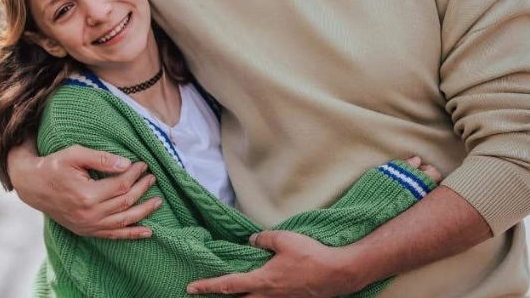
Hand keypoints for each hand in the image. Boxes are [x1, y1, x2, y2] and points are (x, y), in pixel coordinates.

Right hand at [7, 141, 161, 238]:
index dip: (135, 174)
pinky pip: (113, 235)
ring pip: (124, 221)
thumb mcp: (75, 155)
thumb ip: (101, 158)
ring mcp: (88, 225)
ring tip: (157, 201)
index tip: (143, 164)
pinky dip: (131, 234)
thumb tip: (127, 164)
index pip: (121, 185)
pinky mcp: (86, 231)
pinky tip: (147, 231)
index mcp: (86, 195)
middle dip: (142, 189)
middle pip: (125, 203)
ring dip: (143, 211)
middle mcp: (89, 214)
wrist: (33, 186)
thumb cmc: (53, 166)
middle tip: (152, 177)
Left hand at [187, 231, 362, 296]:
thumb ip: (263, 239)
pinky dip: (257, 297)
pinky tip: (257, 292)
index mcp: (263, 281)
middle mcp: (269, 295)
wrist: (339, 273)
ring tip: (229, 293)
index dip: (208, 287)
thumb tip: (251, 240)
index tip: (191, 288)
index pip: (228, 285)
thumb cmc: (311, 255)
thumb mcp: (284, 239)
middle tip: (203, 294)